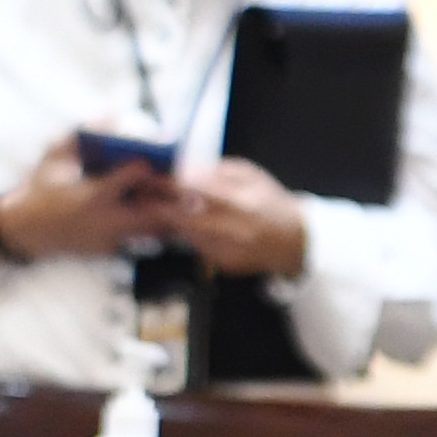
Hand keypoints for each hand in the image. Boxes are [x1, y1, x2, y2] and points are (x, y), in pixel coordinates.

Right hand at [0, 134, 170, 261]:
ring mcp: (111, 238)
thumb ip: (81, 134)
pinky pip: (143, 237)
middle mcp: (103, 220)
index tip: (155, 158)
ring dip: (168, 212)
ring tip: (182, 197)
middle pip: (150, 212)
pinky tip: (164, 209)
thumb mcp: (54, 157)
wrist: (27, 230)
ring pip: (153, 229)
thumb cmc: (40, 188)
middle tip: (185, 184)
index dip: (141, 170)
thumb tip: (110, 113)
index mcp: (89, 195)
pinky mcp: (114, 249)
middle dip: (169, 198)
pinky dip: (156, 223)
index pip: (122, 182)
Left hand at [157, 156, 309, 279]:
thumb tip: (183, 171)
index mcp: (245, 204)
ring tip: (156, 207)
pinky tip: (185, 224)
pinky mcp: (226, 265)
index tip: (150, 179)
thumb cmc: (270, 201)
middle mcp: (237, 231)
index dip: (171, 186)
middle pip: (188, 219)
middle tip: (141, 197)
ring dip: (171, 222)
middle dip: (161, 208)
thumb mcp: (249, 175)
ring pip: (189, 235)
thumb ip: (216, 172)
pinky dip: (189, 234)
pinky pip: (198, 246)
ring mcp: (232, 252)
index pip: (199, 192)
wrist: (295, 239)